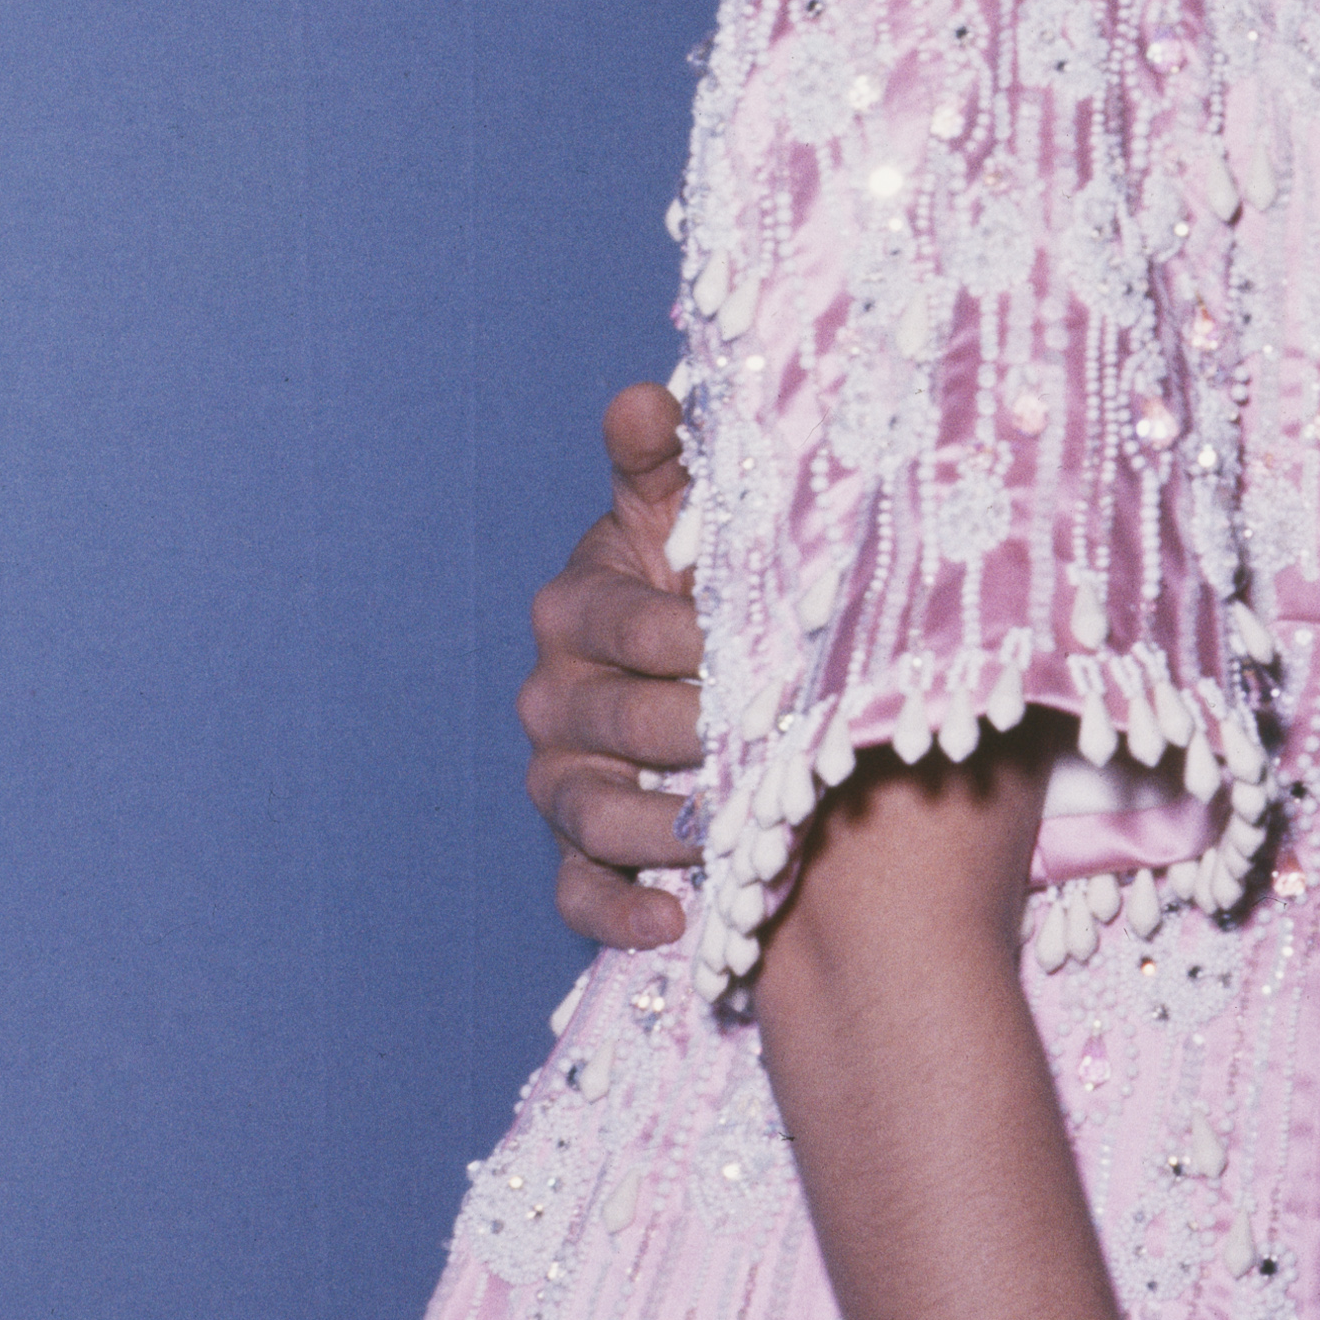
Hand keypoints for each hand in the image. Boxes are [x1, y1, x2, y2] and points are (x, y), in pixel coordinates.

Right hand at [522, 379, 705, 951]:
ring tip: (730, 833)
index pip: (624, 622)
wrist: (719, 664)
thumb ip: (668, 461)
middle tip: (764, 736)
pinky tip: (678, 924)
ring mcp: (560, 777)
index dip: (687, 634)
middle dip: (688, 729)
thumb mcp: (695, 510)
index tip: (756, 643)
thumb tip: (643, 396)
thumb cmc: (713, 572)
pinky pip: (578, 896)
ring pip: (592, 813)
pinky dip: (623, 914)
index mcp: (579, 604)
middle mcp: (555, 692)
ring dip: (663, 828)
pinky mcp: (578, 852)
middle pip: (613, 721)